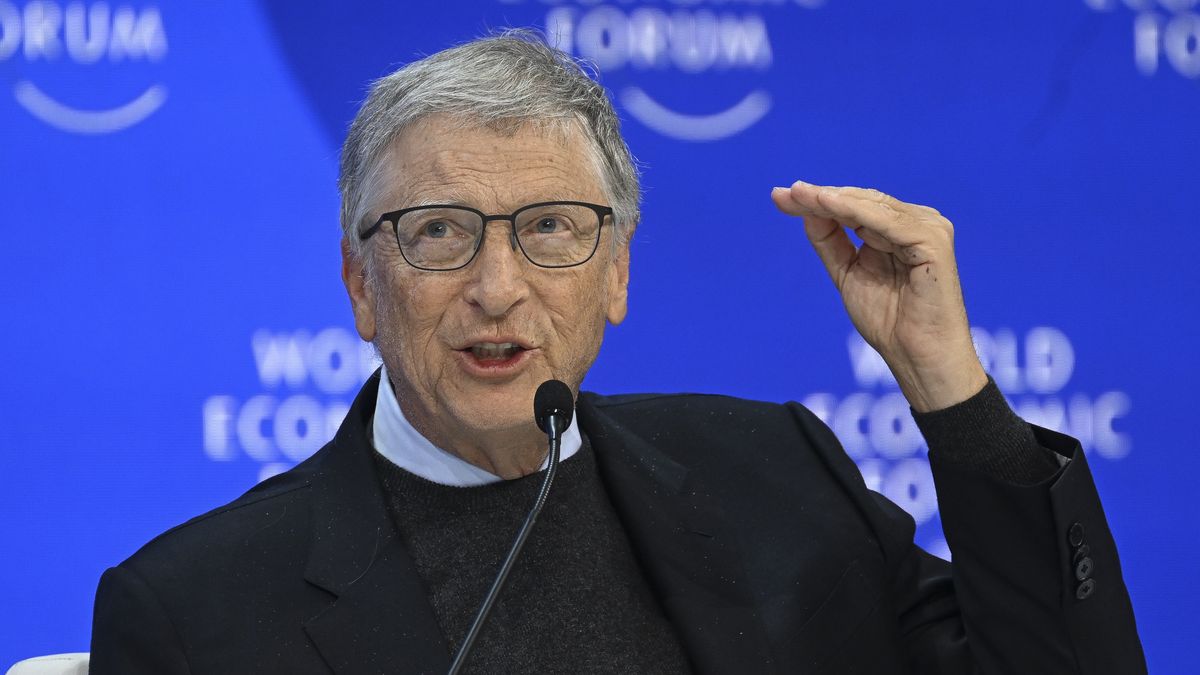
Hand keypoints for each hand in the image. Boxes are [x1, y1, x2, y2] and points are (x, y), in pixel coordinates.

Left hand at [772, 181, 986, 411]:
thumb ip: (831, 242)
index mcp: (898, 229)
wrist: (916, 356)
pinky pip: (887, 221)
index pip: (854, 206)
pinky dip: (855, 211)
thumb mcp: (848, 274)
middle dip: (819, 197)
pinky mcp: (933, 240)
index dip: (817, 200)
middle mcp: (915, 222)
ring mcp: (928, 228)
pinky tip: (827, 204)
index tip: (779, 197)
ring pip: (871, 206)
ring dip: (832, 199)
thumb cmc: (888, 322)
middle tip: (783, 193)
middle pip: (861, 201)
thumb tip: (808, 209)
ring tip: (800, 194)